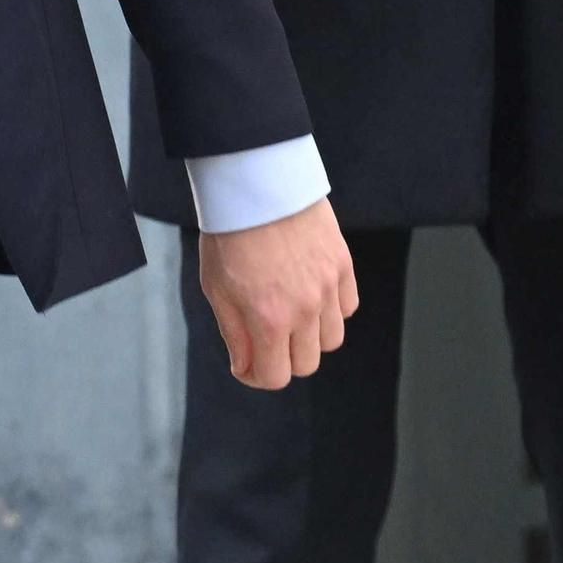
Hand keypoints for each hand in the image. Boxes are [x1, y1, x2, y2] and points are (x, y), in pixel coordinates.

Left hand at [197, 197, 360, 390]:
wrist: (257, 185)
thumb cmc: (229, 234)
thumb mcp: (216, 288)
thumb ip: (235, 334)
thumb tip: (246, 368)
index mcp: (270, 318)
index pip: (276, 377)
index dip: (258, 376)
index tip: (247, 364)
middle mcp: (306, 308)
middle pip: (307, 363)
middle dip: (283, 359)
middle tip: (265, 338)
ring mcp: (329, 286)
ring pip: (332, 339)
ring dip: (310, 337)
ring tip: (288, 313)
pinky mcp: (343, 265)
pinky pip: (347, 308)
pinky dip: (331, 310)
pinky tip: (310, 294)